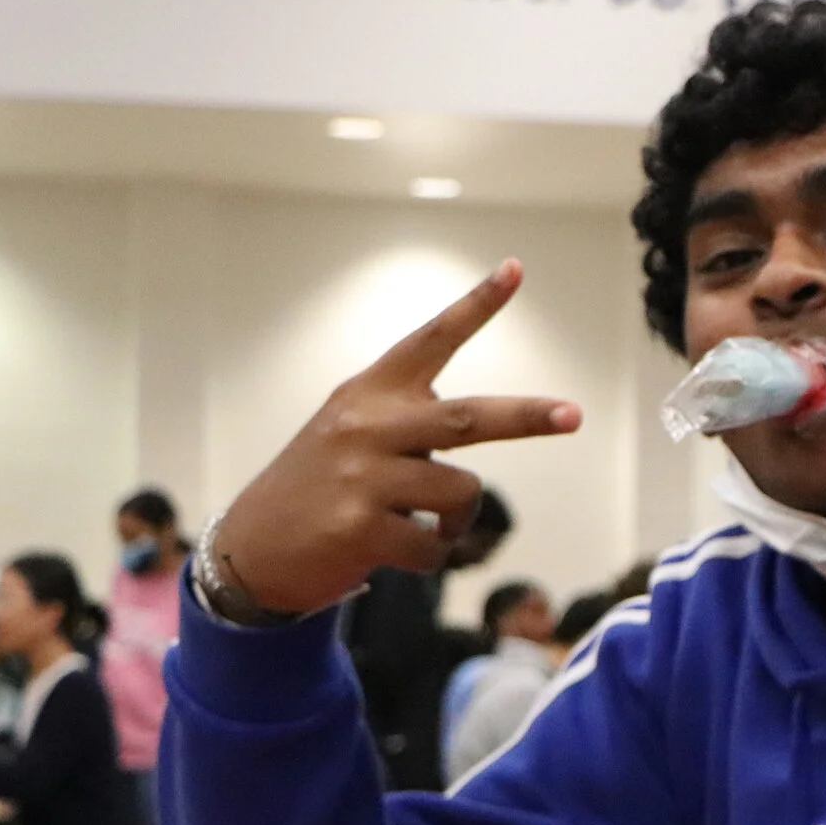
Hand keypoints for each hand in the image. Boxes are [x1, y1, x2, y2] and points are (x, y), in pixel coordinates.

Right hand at [211, 261, 580, 616]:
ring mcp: (361, 477)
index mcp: (370, 393)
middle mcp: (366, 426)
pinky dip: (432, 554)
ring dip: (457, 517)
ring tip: (423, 521)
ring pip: (460, 492)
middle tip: (573, 415)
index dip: (476, 305)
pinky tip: (397, 551)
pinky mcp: (359, 527)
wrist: (252, 548)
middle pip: (467, 418)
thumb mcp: (351, 430)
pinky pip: (434, 545)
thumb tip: (485, 423)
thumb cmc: (320, 485)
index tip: (515, 270)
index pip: (430, 340)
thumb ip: (408, 416)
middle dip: (526, 417)